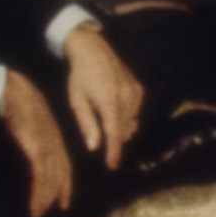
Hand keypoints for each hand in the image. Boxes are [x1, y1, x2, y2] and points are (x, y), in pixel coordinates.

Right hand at [4, 78, 75, 216]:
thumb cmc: (20, 103)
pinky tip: (34, 206)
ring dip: (45, 200)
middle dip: (60, 193)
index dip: (64, 183)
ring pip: (50, 180)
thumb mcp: (33, 120)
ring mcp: (47, 148)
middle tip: (59, 207)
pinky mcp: (37, 150)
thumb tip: (31, 146)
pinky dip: (39, 195)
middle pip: (61, 175)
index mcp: (55, 137)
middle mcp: (54, 144)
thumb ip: (35, 135)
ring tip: (37, 213)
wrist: (16, 91)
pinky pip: (40, 178)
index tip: (64, 199)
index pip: (64, 165)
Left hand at [59, 26, 143, 166]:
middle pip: (123, 131)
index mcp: (108, 103)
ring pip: (131, 122)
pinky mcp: (138, 89)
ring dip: (120, 128)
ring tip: (106, 122)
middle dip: (115, 140)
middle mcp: (125, 99)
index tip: (111, 166)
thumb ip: (86, 124)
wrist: (93, 50)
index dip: (113, 153)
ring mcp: (134, 93)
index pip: (114, 135)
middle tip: (104, 144)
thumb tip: (93, 148)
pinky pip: (135, 111)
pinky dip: (127, 116)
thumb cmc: (79, 77)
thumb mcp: (76, 101)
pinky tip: (115, 109)